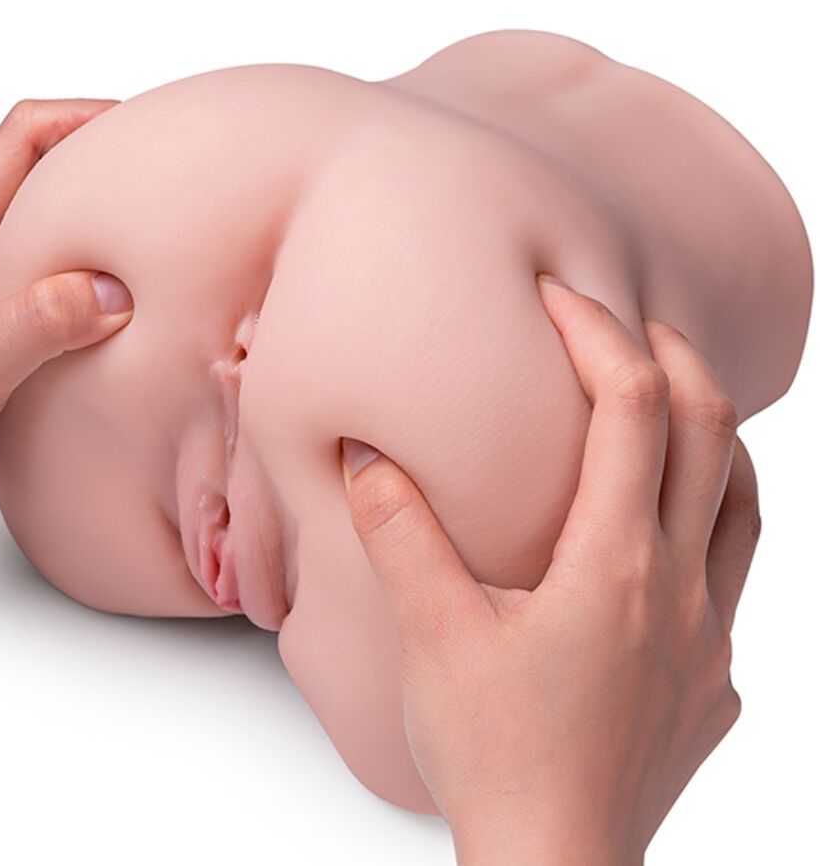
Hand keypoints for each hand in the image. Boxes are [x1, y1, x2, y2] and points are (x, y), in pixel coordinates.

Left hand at [0, 98, 133, 503]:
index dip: (83, 118)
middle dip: (105, 170)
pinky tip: (123, 317)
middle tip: (163, 187)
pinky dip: (96, 286)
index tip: (141, 128)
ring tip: (156, 249)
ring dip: (103, 232)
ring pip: (53, 236)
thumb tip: (115, 292)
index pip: (21, 141)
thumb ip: (36, 326)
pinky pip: (56, 287)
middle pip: (44, 177)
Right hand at [339, 274, 759, 864]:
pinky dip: (712, 509)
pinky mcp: (712, 672)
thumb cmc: (498, 756)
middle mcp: (681, 586)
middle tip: (611, 326)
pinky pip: (738, 563)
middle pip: (711, 429)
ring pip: (743, 493)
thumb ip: (399, 535)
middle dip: (666, 354)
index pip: (635, 407)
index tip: (557, 298)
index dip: (599, 335)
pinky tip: (664, 522)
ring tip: (652, 405)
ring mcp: (709, 630)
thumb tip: (365, 456)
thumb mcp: (433, 636)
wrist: (556, 863)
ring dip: (705, 430)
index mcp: (615, 563)